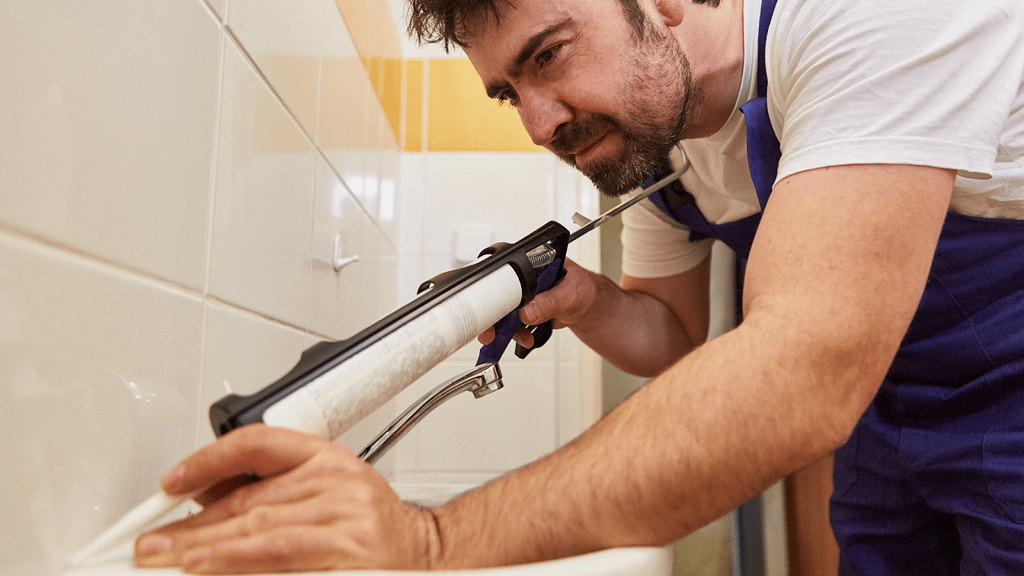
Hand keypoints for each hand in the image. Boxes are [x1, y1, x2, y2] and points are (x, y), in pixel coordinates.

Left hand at [133, 424, 437, 573]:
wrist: (428, 553)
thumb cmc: (370, 528)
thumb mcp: (328, 492)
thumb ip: (273, 492)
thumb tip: (206, 498)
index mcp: (329, 459)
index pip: (260, 444)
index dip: (209, 460)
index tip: (172, 483)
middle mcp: (338, 485)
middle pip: (250, 500)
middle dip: (192, 526)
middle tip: (150, 545)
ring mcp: (345, 524)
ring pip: (263, 535)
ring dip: (210, 551)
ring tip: (171, 562)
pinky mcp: (349, 559)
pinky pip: (286, 562)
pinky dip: (246, 569)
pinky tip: (216, 572)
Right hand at [477, 258, 597, 348]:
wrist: (592, 308)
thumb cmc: (587, 292)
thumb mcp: (570, 295)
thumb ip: (550, 302)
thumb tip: (527, 311)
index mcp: (534, 261)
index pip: (506, 272)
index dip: (494, 289)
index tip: (490, 308)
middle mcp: (526, 276)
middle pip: (498, 293)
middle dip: (495, 315)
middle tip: (492, 332)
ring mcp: (524, 293)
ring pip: (504, 311)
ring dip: (507, 328)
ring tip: (522, 337)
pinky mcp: (525, 308)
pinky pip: (513, 321)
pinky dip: (516, 332)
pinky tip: (526, 337)